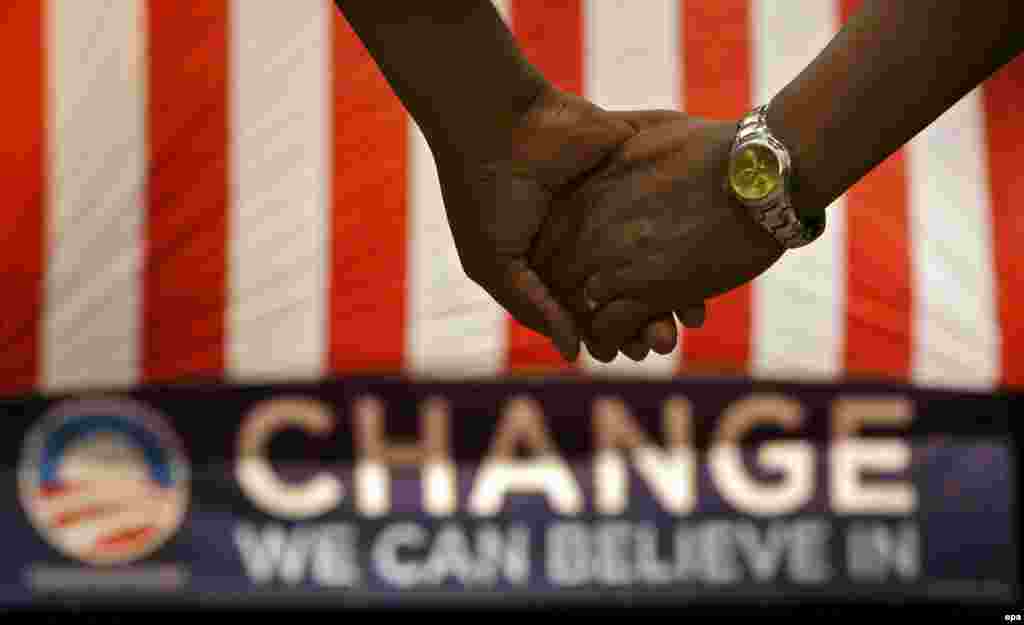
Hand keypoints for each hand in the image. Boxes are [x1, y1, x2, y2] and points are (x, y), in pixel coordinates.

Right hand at [430, 87, 677, 361]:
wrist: (498, 122)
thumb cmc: (485, 195)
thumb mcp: (496, 263)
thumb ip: (536, 308)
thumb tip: (576, 355)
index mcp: (548, 260)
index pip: (588, 307)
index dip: (609, 333)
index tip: (632, 355)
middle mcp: (582, 237)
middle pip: (625, 288)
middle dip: (646, 318)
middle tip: (665, 344)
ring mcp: (610, 205)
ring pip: (652, 256)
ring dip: (672, 290)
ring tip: (690, 320)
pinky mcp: (633, 172)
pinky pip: (668, 213)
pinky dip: (685, 242)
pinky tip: (703, 270)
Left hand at [530, 110, 784, 356]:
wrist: (763, 175)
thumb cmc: (717, 148)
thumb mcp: (651, 126)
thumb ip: (615, 134)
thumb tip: (602, 131)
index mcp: (587, 189)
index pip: (546, 235)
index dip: (554, 258)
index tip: (570, 270)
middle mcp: (590, 226)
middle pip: (554, 274)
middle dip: (567, 296)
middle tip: (583, 313)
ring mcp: (615, 260)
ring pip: (578, 307)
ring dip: (590, 325)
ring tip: (606, 338)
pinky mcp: (646, 293)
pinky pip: (607, 329)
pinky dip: (612, 340)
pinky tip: (625, 343)